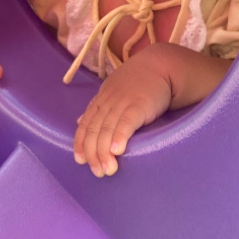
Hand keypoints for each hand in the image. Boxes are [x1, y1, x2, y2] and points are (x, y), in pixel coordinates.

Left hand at [73, 50, 171, 176]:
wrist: (160, 65)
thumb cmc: (137, 82)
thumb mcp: (112, 92)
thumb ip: (97, 108)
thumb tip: (79, 122)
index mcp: (101, 100)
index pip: (85, 124)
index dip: (81, 143)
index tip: (80, 161)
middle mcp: (108, 102)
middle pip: (94, 130)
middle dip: (93, 153)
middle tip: (98, 172)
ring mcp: (122, 103)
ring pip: (107, 129)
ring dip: (105, 152)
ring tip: (108, 169)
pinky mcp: (138, 105)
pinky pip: (126, 122)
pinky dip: (120, 136)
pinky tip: (117, 150)